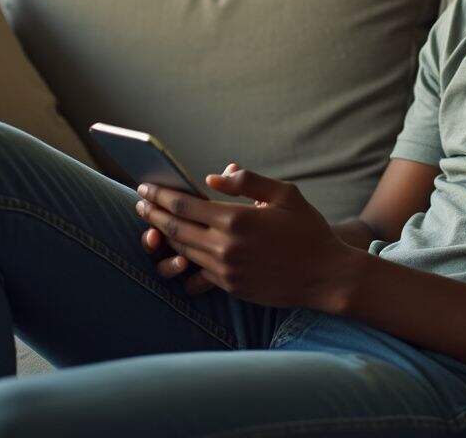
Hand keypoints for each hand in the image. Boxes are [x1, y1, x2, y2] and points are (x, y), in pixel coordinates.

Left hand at [134, 163, 360, 309]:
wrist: (326, 275)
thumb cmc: (308, 230)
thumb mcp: (284, 194)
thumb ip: (248, 181)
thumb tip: (213, 177)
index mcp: (236, 218)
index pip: (183, 204)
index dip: (159, 195)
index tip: (145, 187)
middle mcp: (225, 246)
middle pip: (174, 228)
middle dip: (152, 214)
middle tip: (139, 203)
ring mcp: (226, 270)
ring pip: (182, 250)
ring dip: (163, 236)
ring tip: (152, 224)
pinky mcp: (230, 286)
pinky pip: (196, 271)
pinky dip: (182, 258)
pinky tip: (176, 250)